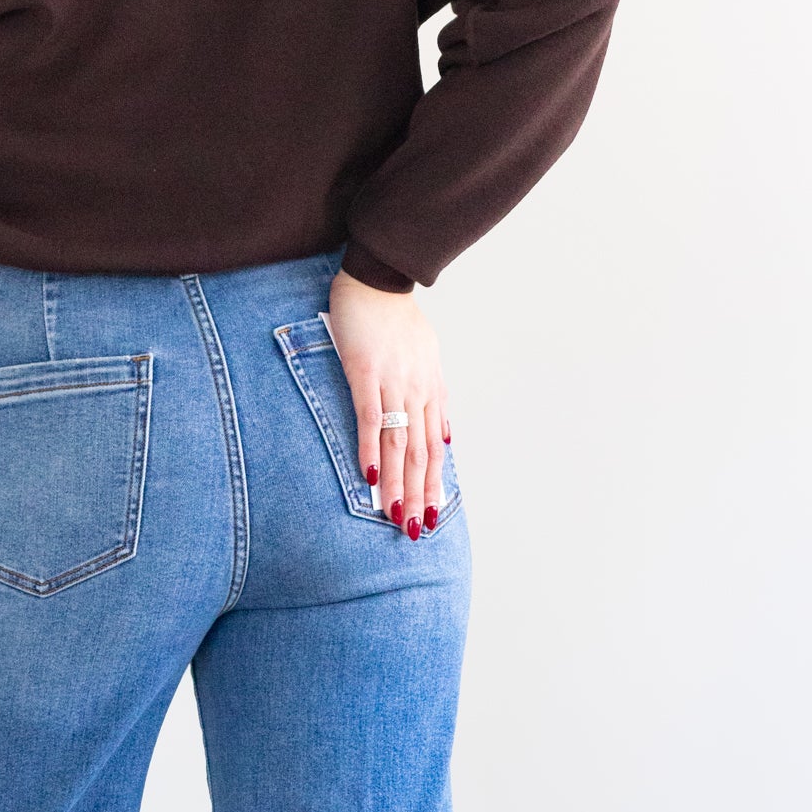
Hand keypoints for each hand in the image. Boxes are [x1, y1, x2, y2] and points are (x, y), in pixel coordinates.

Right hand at [323, 270, 451, 538]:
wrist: (381, 280)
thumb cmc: (397, 319)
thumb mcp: (428, 359)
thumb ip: (435, 400)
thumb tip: (445, 437)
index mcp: (431, 392)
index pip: (435, 450)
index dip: (434, 485)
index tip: (431, 516)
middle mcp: (417, 393)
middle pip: (420, 455)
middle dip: (417, 496)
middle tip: (413, 531)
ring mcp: (393, 384)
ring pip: (398, 444)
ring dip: (396, 483)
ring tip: (393, 515)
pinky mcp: (366, 374)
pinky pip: (370, 418)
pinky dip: (371, 448)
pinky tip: (369, 475)